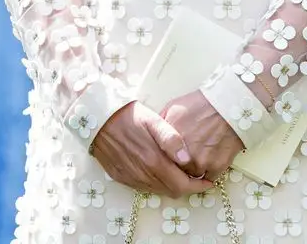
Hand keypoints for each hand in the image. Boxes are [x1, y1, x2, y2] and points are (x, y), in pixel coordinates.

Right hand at [91, 101, 214, 198]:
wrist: (98, 118)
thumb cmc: (129, 115)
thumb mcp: (153, 120)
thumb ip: (171, 139)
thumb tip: (187, 160)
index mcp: (153, 161)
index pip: (181, 185)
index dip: (198, 186)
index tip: (209, 180)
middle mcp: (142, 175)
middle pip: (171, 191)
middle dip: (187, 186)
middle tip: (197, 175)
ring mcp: (131, 178)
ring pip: (158, 191)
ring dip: (172, 185)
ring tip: (182, 172)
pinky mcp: (121, 177)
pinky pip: (144, 188)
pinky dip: (157, 184)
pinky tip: (161, 170)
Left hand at [161, 90, 243, 179]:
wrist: (228, 105)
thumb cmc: (200, 105)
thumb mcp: (173, 108)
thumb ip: (160, 125)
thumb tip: (149, 136)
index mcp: (170, 141)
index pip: (162, 161)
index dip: (166, 159)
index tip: (168, 157)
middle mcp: (183, 155)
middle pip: (177, 170)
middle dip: (180, 166)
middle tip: (185, 157)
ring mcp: (200, 162)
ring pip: (192, 176)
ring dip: (195, 168)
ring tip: (201, 153)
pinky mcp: (216, 167)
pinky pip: (209, 178)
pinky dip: (210, 170)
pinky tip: (212, 156)